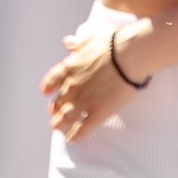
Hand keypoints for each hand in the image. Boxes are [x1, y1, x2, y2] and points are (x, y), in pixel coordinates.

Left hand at [43, 21, 144, 142]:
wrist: (130, 54)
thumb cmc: (114, 43)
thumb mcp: (91, 38)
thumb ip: (78, 44)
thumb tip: (68, 42)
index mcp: (70, 68)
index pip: (52, 81)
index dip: (49, 89)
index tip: (47, 93)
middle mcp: (72, 87)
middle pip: (58, 102)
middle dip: (56, 109)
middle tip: (55, 114)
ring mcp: (84, 102)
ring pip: (66, 118)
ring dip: (60, 124)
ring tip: (58, 129)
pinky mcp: (98, 113)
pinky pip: (82, 129)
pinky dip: (75, 136)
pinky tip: (73, 139)